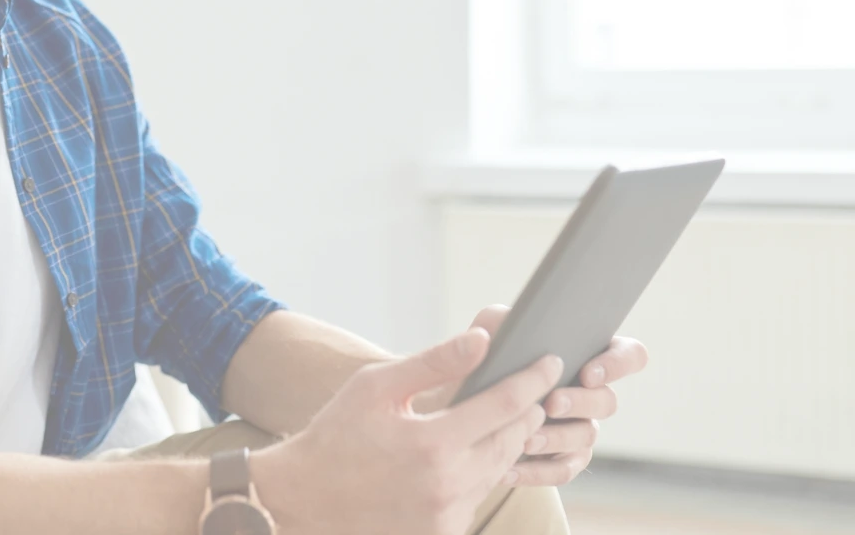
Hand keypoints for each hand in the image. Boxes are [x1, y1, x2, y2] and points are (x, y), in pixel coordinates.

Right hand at [249, 326, 563, 534]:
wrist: (303, 499)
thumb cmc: (336, 434)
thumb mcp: (377, 387)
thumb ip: (434, 363)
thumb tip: (482, 340)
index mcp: (432, 443)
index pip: (505, 404)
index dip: (533, 378)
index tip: (550, 360)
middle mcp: (448, 484)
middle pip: (514, 439)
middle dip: (530, 409)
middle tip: (535, 385)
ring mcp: (448, 515)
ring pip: (501, 469)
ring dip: (511, 439)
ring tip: (510, 412)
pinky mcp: (444, 532)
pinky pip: (479, 494)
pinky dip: (484, 469)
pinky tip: (473, 449)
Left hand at [414, 304, 648, 486]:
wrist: (467, 405)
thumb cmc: (489, 359)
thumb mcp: (491, 333)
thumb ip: (500, 320)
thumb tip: (504, 327)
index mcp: (588, 355)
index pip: (630, 355)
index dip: (618, 364)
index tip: (587, 373)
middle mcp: (592, 394)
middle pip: (608, 401)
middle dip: (580, 402)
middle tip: (551, 403)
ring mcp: (581, 428)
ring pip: (587, 436)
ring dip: (557, 437)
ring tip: (525, 438)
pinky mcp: (564, 459)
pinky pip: (562, 470)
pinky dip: (535, 472)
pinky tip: (507, 469)